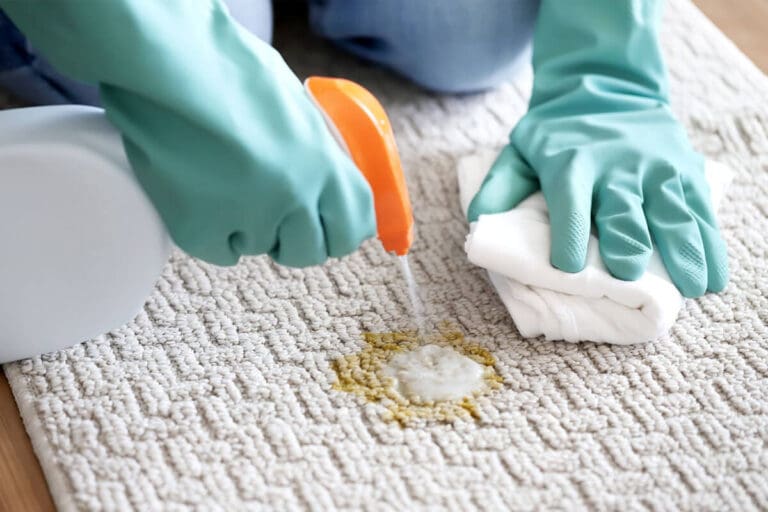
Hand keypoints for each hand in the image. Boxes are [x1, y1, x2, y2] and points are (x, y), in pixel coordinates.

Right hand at [1, 0, 375, 266]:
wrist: (165, 63)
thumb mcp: (293, 102)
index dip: (341, 231)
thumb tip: (318, 166)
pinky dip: (210, 233)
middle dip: (294, 239)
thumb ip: (312, 146)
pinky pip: (219, 252)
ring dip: (248, 228)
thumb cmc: (228, 66)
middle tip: (273, 216)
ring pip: (261, 248)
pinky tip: (198, 197)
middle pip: (311, 251)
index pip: (355, 224)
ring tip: (223, 182)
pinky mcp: (201, 231)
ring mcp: (249, 219)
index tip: (327, 229)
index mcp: (325, 163)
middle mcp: (296, 197)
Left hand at [467, 0, 726, 297]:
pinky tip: (715, 275)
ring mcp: (654, 168)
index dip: (568, 236)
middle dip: (626, 242)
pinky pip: (700, 209)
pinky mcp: (683, 170)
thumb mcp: (520, 150)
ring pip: (671, 213)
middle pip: (623, 210)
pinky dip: (710, 243)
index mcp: (571, 165)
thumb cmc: (557, 133)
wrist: (604, 84)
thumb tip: (478, 219)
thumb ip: (500, 185)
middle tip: (627, 271)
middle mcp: (616, 167)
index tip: (568, 267)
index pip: (569, 205)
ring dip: (683, 250)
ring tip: (691, 286)